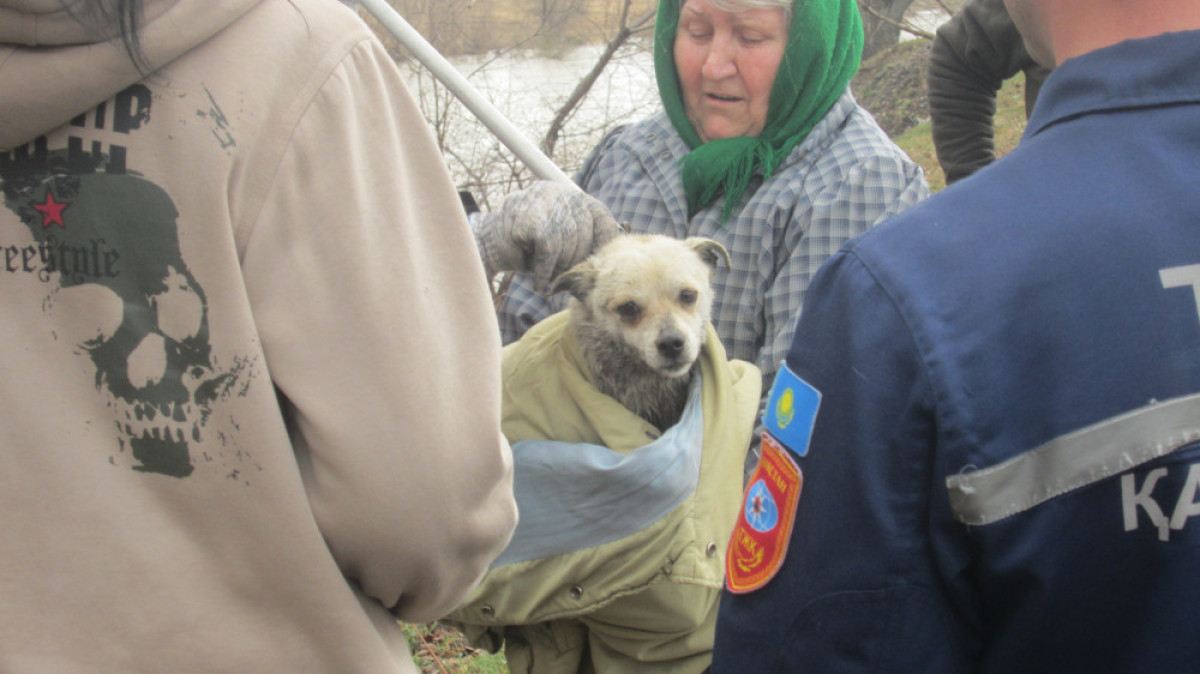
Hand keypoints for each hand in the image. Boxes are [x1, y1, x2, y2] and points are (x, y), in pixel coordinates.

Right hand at [473, 181, 622, 290]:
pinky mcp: (529, 217)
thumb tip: (617, 244)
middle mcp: (557, 193)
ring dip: (558, 267)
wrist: (486, 246)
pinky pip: (549, 249)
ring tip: (548, 278)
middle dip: (574, 260)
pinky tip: (539, 281)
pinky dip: (545, 270)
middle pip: (583, 232)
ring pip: (567, 242)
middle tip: (563, 278)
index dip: (603, 238)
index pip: (597, 213)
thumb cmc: (527, 248)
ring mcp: (541, 202)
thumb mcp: (560, 239)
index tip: (600, 261)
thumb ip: (583, 238)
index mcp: (569, 196)